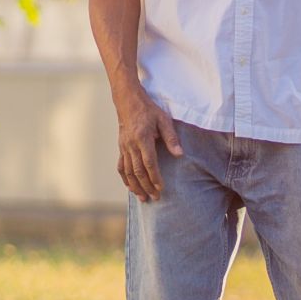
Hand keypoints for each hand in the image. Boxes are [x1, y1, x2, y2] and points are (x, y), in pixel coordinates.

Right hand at [113, 87, 181, 201]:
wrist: (128, 101)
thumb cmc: (149, 110)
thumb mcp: (164, 120)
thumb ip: (171, 138)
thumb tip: (179, 154)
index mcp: (143, 138)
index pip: (149, 162)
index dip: (154, 177)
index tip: (161, 188)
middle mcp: (131, 145)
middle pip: (138, 171)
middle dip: (147, 186)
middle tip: (155, 198)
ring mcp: (124, 147)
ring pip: (128, 171)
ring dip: (136, 186)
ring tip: (143, 198)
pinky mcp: (121, 148)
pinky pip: (121, 166)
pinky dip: (125, 179)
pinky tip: (131, 188)